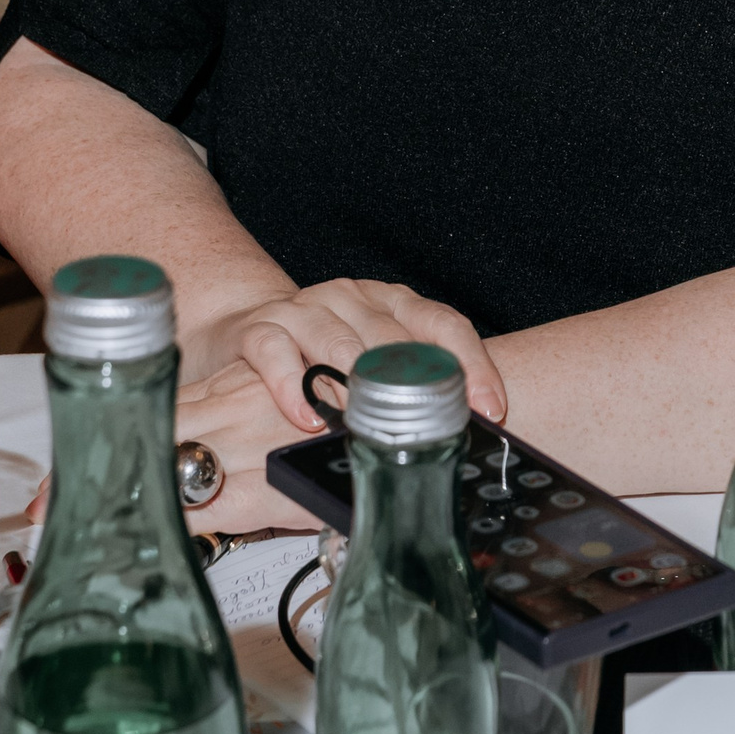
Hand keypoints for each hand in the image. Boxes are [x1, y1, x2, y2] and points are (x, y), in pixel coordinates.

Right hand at [175, 277, 507, 535]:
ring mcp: (304, 308)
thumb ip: (407, 386)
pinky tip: (307, 420)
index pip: (443, 324)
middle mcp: (351, 297)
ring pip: (337, 343)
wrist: (244, 329)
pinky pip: (276, 354)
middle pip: (392, 339)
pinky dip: (292, 387)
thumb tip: (461, 435)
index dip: (472, 365)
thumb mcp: (369, 361)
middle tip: (431, 436)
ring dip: (356, 389)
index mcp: (390, 301)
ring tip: (371, 429)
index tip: (490, 408)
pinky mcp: (260, 327)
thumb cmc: (319, 353)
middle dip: (415, 391)